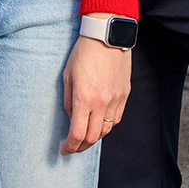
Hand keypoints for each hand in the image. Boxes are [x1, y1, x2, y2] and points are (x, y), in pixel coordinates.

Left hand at [61, 33, 131, 154]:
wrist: (107, 36)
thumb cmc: (83, 53)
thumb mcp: (67, 75)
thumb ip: (68, 100)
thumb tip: (71, 118)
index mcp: (84, 98)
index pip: (77, 134)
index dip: (70, 147)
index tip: (64, 151)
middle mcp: (101, 103)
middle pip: (92, 137)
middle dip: (81, 146)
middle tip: (74, 147)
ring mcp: (115, 100)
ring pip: (106, 130)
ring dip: (95, 137)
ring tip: (86, 137)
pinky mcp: (124, 94)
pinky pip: (116, 119)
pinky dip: (107, 126)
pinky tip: (100, 124)